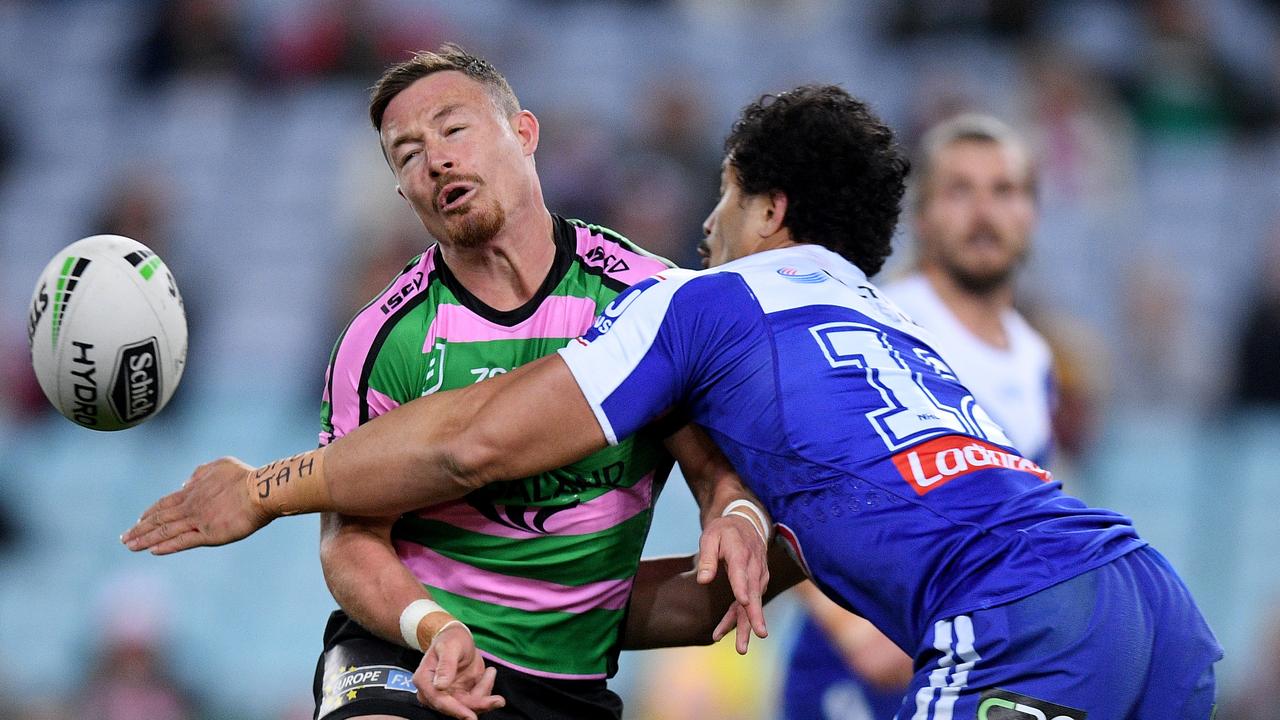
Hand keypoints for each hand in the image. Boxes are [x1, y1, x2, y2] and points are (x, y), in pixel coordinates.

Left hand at [121, 457, 271, 554]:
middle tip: (124, 538)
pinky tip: (153, 550)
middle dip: (139, 530)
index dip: (150, 513)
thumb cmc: (245, 476)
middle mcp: (190, 506)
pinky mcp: (209, 534)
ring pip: (165, 531)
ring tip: (131, 547)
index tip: (138, 521)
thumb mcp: (221, 465)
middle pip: (158, 519)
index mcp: (193, 490)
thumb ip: (200, 472)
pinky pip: (182, 541)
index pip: (164, 504)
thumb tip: (184, 482)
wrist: (261, 490)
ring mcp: (198, 521)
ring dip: (145, 539)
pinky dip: (167, 546)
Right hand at [415, 624, 504, 719]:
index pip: (438, 700)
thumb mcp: (450, 646)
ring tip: (490, 672)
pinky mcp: (460, 697)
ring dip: (484, 694)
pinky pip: (476, 701)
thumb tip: (440, 686)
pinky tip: (488, 673)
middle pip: (455, 708)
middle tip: (499, 700)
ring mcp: (447, 696)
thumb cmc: (451, 639)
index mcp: (424, 680)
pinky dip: (485, 689)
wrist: (458, 639)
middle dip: (478, 705)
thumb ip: (446, 665)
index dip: (455, 710)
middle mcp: (432, 693)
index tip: (471, 716)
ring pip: (468, 707)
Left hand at [696, 512, 769, 653]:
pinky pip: (748, 604)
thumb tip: (703, 580)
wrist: (747, 525)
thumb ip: (707, 557)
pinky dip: (738, 618)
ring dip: (746, 625)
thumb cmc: (724, 531)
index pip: (741, 572)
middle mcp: (754, 567)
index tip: (744, 602)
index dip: (743, 587)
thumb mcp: (710, 536)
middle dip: (755, 616)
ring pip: (753, 604)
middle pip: (754, 594)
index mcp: (741, 553)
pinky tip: (723, 632)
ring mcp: (758, 577)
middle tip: (758, 635)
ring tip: (741, 648)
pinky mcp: (757, 584)